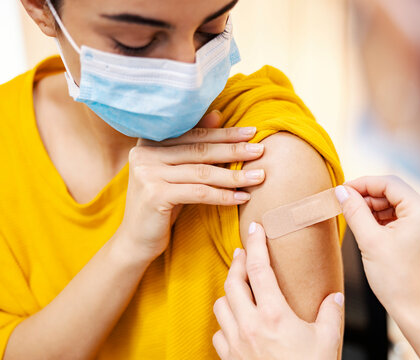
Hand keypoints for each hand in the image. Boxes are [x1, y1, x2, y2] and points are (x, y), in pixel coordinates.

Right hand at [116, 112, 266, 262]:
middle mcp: (144, 153)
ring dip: (235, 175)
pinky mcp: (154, 195)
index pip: (194, 134)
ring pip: (202, 172)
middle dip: (234, 150)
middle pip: (200, 150)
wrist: (137, 240)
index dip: (224, 133)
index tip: (252, 132)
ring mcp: (147, 173)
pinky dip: (223, 195)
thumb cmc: (162, 204)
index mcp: (149, 142)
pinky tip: (242, 197)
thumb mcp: (177, 172)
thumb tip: (218, 114)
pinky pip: (199, 193)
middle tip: (261, 150)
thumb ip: (193, 145)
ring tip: (259, 176)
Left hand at [212, 223, 343, 359]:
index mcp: (274, 315)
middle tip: (243, 252)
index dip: (256, 244)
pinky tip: (237, 321)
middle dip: (237, 263)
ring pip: (221, 305)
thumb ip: (331, 313)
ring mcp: (236, 343)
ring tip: (240, 286)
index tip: (255, 228)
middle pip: (233, 282)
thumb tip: (334, 297)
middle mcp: (250, 325)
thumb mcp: (327, 341)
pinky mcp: (230, 359)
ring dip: (229, 292)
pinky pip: (219, 332)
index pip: (259, 268)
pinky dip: (226, 321)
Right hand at [335, 176, 419, 319]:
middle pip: (394, 192)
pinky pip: (403, 217)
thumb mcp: (369, 241)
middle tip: (345, 204)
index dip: (363, 183)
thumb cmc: (397, 281)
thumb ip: (354, 211)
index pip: (389, 183)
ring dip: (375, 208)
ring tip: (354, 217)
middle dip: (368, 197)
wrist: (418, 311)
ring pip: (398, 204)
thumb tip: (341, 191)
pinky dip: (385, 219)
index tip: (343, 190)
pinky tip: (369, 227)